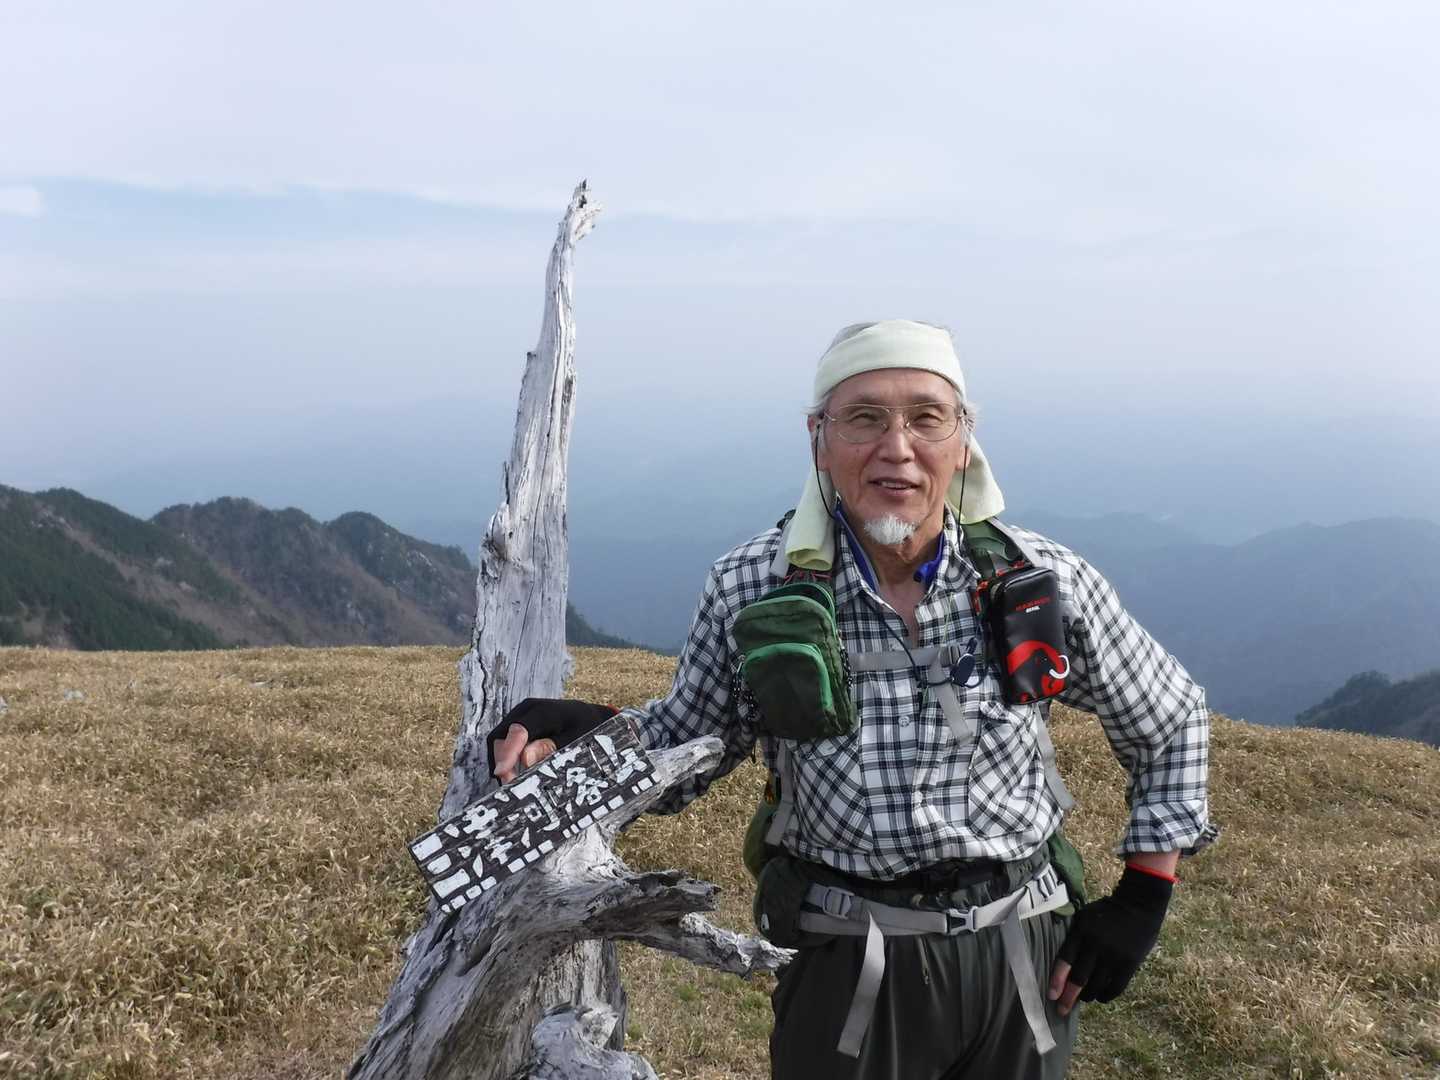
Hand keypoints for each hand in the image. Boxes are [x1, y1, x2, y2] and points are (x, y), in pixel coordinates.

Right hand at [485, 698, 617, 782]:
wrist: (588, 717)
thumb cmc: (585, 729)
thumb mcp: (575, 741)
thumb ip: (551, 749)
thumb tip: (525, 758)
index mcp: (543, 711)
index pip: (518, 731)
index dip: (508, 753)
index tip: (502, 773)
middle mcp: (527, 709)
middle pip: (501, 736)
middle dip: (502, 761)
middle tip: (511, 784)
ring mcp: (520, 715)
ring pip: (499, 740)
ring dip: (503, 761)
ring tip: (513, 781)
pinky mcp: (517, 724)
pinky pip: (504, 741)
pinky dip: (506, 758)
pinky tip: (515, 773)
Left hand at [1048, 864, 1173, 1015]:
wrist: (1139, 905)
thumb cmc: (1107, 911)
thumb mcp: (1084, 916)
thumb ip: (1073, 935)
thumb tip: (1060, 960)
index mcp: (1082, 932)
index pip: (1065, 959)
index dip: (1057, 979)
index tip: (1051, 995)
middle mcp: (1096, 945)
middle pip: (1080, 978)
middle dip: (1069, 997)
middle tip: (1061, 1010)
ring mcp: (1114, 956)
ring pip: (1096, 986)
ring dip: (1086, 996)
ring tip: (1082, 999)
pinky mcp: (1130, 964)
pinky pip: (1115, 988)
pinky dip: (1105, 996)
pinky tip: (1100, 997)